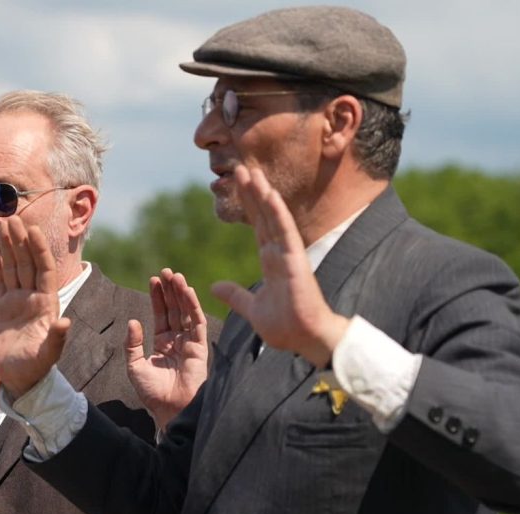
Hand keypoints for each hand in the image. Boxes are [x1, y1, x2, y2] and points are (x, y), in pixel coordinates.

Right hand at [0, 217, 70, 398]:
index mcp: (47, 303)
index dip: (39, 249)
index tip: (32, 229)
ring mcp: (17, 300)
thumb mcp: (48, 355)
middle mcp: (33, 297)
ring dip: (8, 246)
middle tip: (11, 216)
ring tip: (2, 224)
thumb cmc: (36, 369)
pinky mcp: (3, 307)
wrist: (20, 379)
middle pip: (27, 262)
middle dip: (20, 240)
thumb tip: (65, 322)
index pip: (44, 270)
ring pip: (13, 267)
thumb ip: (57, 338)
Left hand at [126, 268, 208, 429]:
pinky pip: (197, 323)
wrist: (169, 410)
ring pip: (186, 312)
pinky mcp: (200, 348)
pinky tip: (187, 292)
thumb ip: (132, 344)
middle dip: (170, 290)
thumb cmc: (152, 393)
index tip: (154, 279)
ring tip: (175, 275)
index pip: (161, 314)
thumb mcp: (135, 366)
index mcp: (162, 343)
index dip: (158, 297)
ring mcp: (189, 343)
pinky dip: (193, 306)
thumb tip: (133, 321)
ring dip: (181, 293)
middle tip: (166, 271)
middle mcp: (177, 341)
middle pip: (175, 309)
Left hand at [211, 165, 349, 366]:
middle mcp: (279, 253)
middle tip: (240, 168)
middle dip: (252, 192)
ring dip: (262, 194)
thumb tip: (214, 287)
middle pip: (263, 215)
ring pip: (273, 217)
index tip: (237, 185)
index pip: (257, 226)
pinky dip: (277, 212)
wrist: (305, 339)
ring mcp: (288, 254)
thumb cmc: (286, 327)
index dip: (248, 205)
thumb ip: (235, 296)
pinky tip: (269, 193)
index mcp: (270, 262)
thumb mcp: (252, 309)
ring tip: (251, 172)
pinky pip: (285, 231)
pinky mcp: (295, 260)